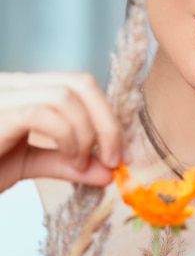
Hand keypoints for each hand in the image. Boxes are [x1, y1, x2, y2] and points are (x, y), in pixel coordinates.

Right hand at [0, 72, 124, 192]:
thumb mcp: (30, 163)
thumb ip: (67, 164)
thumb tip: (107, 172)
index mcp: (28, 91)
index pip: (82, 86)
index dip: (108, 116)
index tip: (122, 152)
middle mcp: (18, 85)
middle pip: (82, 84)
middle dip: (107, 122)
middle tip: (114, 159)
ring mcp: (7, 96)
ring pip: (66, 96)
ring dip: (87, 133)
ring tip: (81, 163)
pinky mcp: (0, 113)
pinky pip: (44, 114)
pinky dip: (67, 137)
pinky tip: (67, 159)